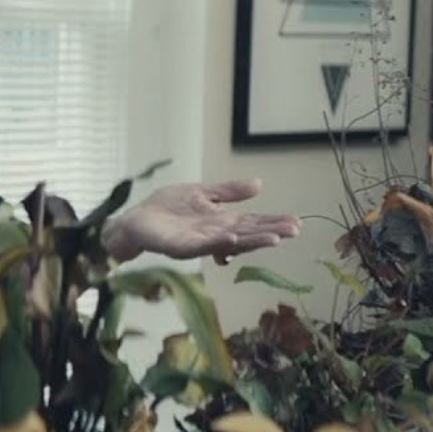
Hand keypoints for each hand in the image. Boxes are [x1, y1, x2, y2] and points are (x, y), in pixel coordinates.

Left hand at [103, 179, 300, 263]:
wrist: (135, 219)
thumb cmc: (166, 208)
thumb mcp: (202, 193)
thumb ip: (228, 191)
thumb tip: (259, 184)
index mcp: (221, 221)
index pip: (252, 222)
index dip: (273, 222)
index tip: (297, 222)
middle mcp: (214, 235)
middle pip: (247, 234)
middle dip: (271, 232)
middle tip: (295, 231)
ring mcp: (198, 242)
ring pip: (229, 243)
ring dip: (251, 241)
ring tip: (273, 239)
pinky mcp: (179, 247)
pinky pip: (201, 246)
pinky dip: (217, 243)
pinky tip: (232, 238)